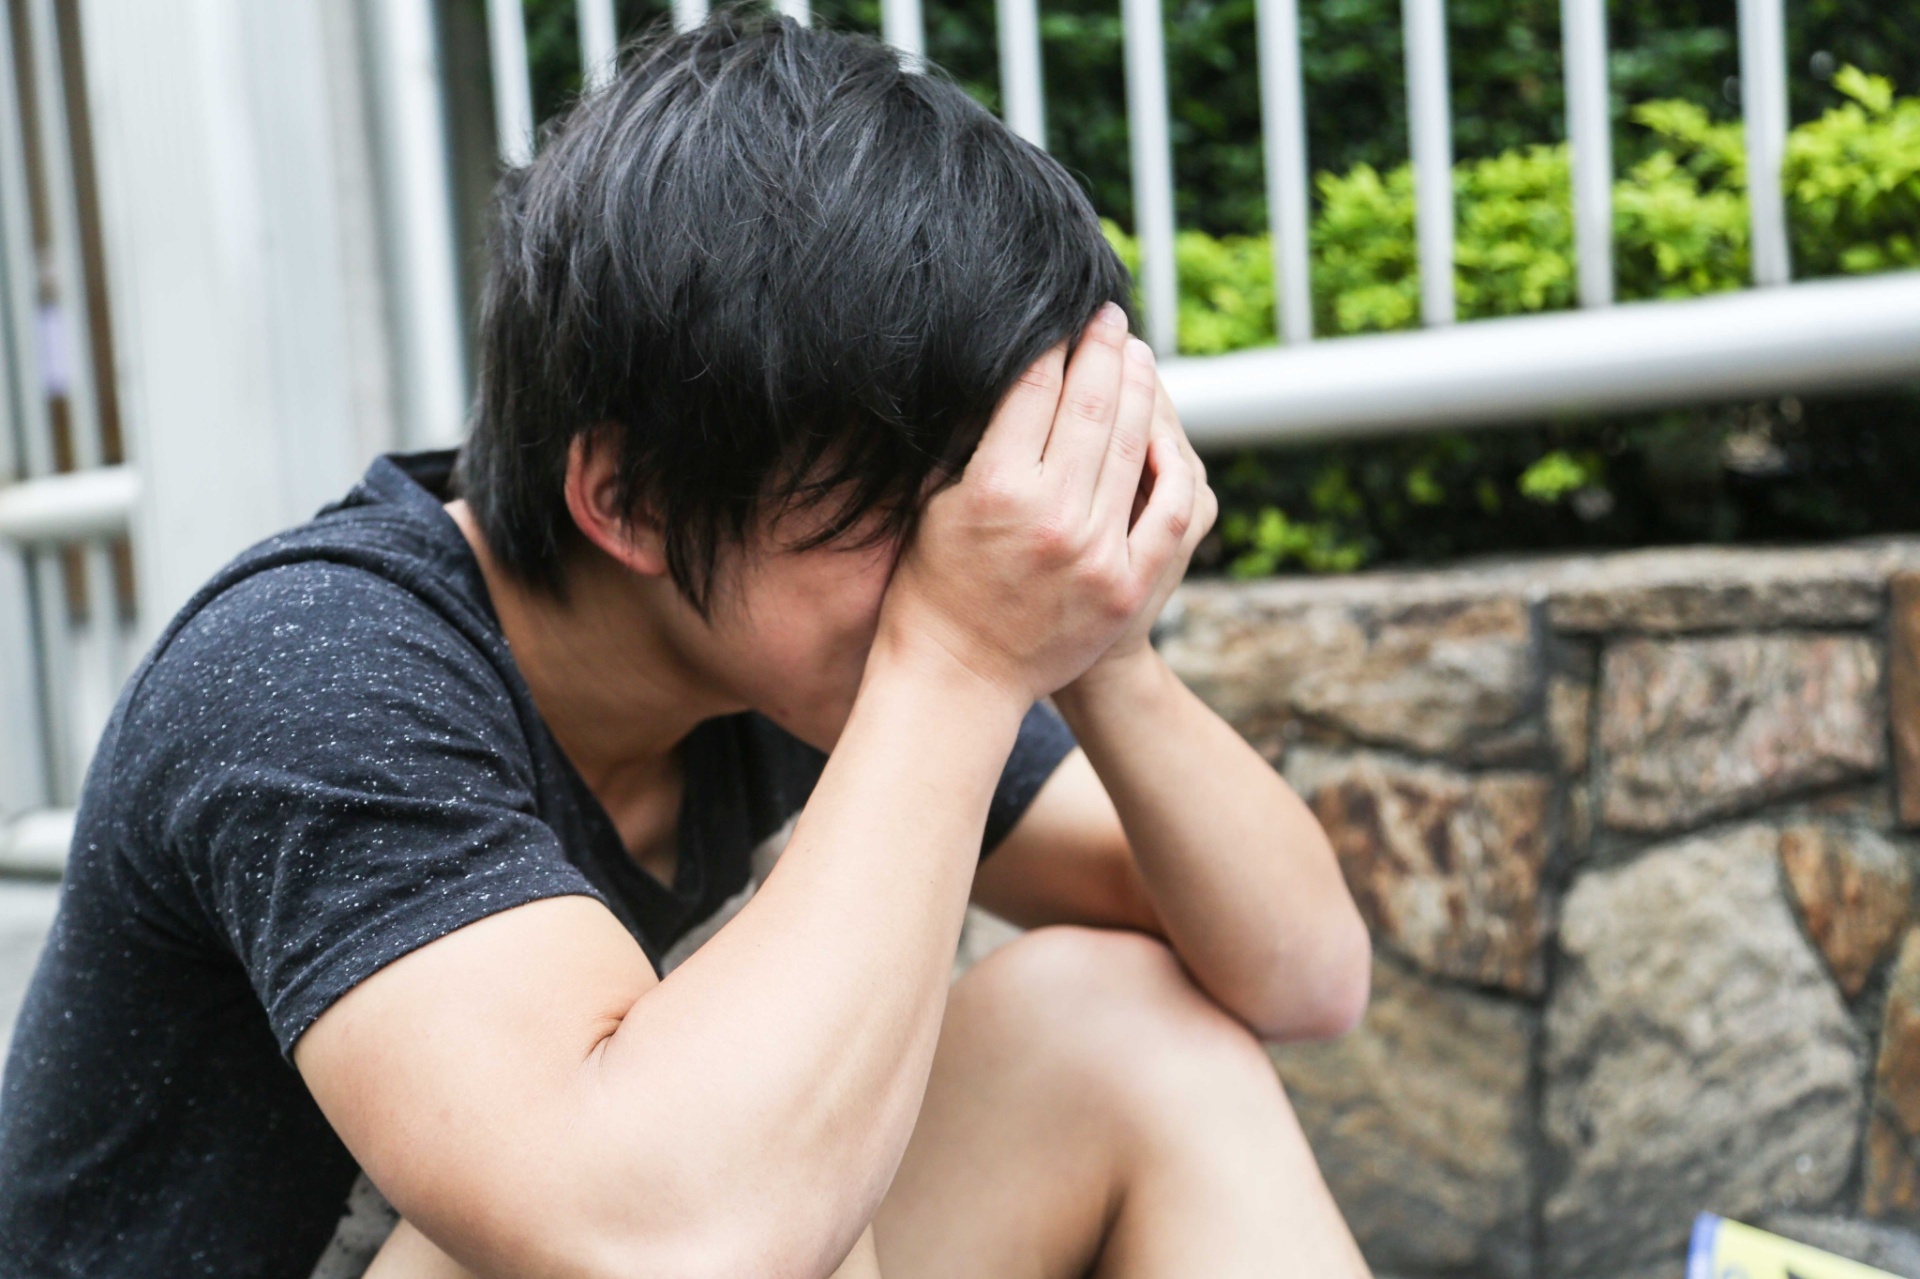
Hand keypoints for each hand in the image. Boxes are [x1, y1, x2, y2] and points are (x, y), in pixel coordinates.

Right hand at [874, 303, 1197, 705]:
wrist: (961, 679)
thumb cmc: (933, 586)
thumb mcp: (934, 503)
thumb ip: (969, 438)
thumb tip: (1004, 367)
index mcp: (994, 487)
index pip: (1034, 388)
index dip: (1053, 341)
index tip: (1064, 314)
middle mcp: (1051, 514)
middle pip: (1091, 404)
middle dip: (1102, 349)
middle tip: (1109, 315)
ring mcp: (1097, 550)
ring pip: (1131, 444)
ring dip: (1137, 388)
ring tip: (1135, 354)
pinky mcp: (1128, 583)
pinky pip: (1169, 504)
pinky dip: (1170, 458)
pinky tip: (1163, 428)